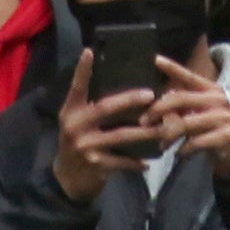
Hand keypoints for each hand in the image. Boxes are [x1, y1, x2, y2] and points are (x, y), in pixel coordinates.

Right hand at [50, 69, 162, 200]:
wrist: (66, 177)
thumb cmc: (78, 140)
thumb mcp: (77, 121)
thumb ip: (91, 105)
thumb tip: (123, 83)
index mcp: (72, 110)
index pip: (77, 87)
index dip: (82, 70)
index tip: (90, 51)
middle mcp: (76, 126)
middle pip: (106, 107)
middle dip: (130, 100)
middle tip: (151, 94)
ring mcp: (86, 145)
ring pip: (121, 135)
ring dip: (145, 132)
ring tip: (163, 128)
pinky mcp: (96, 164)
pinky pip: (122, 161)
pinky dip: (136, 161)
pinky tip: (149, 161)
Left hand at [144, 55, 229, 182]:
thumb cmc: (216, 130)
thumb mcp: (202, 115)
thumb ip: (184, 109)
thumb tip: (157, 108)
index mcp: (211, 90)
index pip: (189, 77)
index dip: (173, 67)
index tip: (155, 59)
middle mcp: (218, 99)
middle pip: (181, 99)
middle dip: (158, 110)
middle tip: (143, 120)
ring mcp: (223, 117)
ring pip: (185, 123)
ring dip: (168, 135)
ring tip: (161, 144)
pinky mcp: (226, 135)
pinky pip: (196, 142)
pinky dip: (183, 149)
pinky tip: (179, 153)